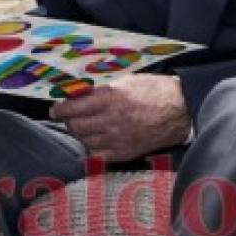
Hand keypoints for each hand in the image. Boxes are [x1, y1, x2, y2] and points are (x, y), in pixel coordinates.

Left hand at [50, 74, 190, 162]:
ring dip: (80, 134)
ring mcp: (117, 138)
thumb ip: (101, 89)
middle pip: (75, 126)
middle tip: (69, 117)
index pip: (72, 107)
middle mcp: (110, 119)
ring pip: (84, 141)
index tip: (55, 109)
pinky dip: (93, 147)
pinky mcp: (125, 153)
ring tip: (84, 127)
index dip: (60, 109)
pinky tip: (96, 140)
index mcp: (109, 97)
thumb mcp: (125, 81)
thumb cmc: (153, 90)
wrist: (180, 110)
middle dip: (68, 121)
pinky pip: (98, 154)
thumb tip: (77, 92)